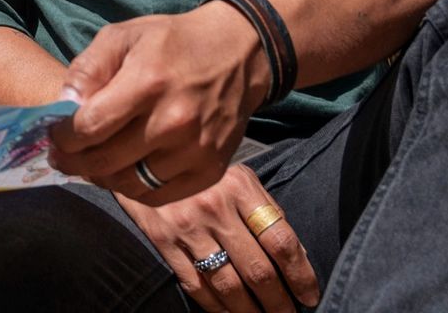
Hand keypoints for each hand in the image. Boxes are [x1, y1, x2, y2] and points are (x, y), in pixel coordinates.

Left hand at [50, 1, 269, 202]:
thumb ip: (88, 69)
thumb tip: (63, 104)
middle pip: (105, 160)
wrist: (237, 53)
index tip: (51, 135)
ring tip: (89, 163)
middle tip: (61, 155)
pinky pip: (158, 196)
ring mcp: (195, 150)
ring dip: (101, 176)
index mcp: (148, 83)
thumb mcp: (123, 36)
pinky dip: (133, 189)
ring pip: (128, 184)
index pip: (90, 127)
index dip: (62, 137)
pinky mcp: (210, 170)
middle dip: (73, 160)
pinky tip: (121, 171)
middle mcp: (174, 122)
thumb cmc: (171, 42)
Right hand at [113, 164, 319, 312]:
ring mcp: (187, 226)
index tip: (310, 296)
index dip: (301, 276)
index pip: (281, 241)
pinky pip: (196, 285)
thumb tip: (295, 253)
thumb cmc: (199, 170)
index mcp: (240, 188)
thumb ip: (264, 208)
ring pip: (228, 285)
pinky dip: (216, 307)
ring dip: (250, 311)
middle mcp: (215, 208)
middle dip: (279, 303)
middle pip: (258, 270)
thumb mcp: (236, 174)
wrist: (138, 150)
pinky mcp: (162, 240)